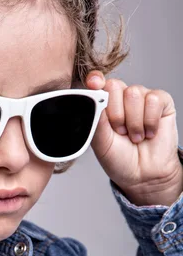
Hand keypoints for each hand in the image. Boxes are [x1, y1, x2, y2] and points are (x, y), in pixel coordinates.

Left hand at [86, 71, 181, 205]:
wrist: (143, 175)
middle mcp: (122, 98)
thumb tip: (94, 98)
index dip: (95, 80)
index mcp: (104, 105)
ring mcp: (142, 98)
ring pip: (134, 93)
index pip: (97, 84)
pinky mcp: (162, 102)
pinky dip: (150, 121)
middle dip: (116, 114)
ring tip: (134, 136)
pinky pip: (153, 99)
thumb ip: (96, 120)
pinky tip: (149, 133)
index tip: (93, 84)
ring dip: (133, 122)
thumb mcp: (100, 142)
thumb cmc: (120, 159)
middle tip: (120, 132)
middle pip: (114, 86)